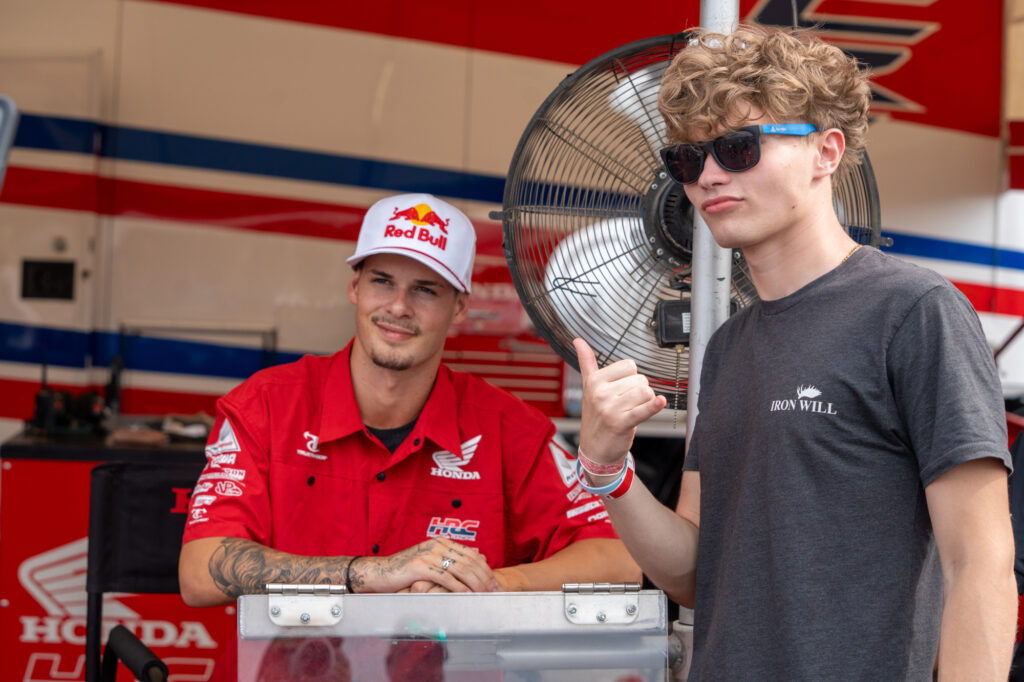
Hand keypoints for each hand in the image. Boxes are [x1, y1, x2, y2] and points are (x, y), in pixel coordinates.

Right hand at [355, 538, 498, 592]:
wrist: (380, 572)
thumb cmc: (405, 571)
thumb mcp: (429, 561)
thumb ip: (449, 559)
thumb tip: (477, 557)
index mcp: (441, 542)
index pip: (470, 554)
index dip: (484, 568)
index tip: (493, 582)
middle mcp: (436, 545)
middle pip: (468, 561)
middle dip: (484, 577)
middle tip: (493, 590)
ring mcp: (428, 554)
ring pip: (460, 569)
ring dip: (475, 583)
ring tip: (484, 594)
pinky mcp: (420, 566)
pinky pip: (445, 578)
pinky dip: (459, 587)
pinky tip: (467, 595)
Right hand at [574, 337, 665, 462]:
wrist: (594, 449)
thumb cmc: (595, 416)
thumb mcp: (589, 388)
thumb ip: (586, 362)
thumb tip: (578, 340)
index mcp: (594, 381)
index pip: (629, 365)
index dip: (631, 377)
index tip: (621, 389)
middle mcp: (600, 393)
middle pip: (640, 379)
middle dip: (639, 391)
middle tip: (626, 405)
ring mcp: (610, 408)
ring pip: (645, 391)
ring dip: (646, 401)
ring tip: (633, 411)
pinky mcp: (622, 423)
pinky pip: (644, 409)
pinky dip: (654, 405)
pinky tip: (660, 402)